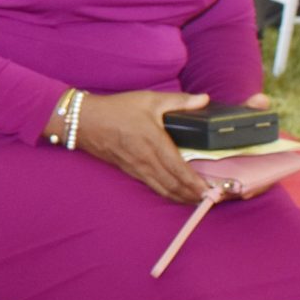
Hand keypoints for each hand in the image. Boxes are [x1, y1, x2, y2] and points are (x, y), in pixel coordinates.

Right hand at [69, 90, 217, 205]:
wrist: (85, 122)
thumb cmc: (117, 110)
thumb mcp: (149, 100)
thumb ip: (179, 101)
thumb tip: (204, 99)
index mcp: (154, 142)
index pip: (179, 169)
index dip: (196, 183)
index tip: (212, 191)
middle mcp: (146, 160)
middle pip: (174, 185)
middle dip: (194, 195)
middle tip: (213, 199)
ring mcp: (137, 168)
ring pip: (164, 190)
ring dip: (183, 198)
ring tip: (200, 201)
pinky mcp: (131, 171)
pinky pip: (154, 186)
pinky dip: (169, 193)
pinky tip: (178, 194)